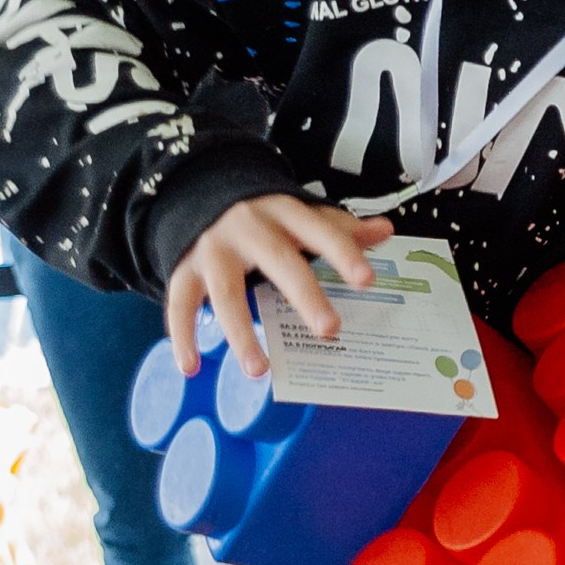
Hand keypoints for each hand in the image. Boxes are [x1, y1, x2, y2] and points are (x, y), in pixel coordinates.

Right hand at [166, 197, 393, 380]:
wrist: (198, 193)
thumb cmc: (264, 216)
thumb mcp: (299, 215)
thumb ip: (340, 228)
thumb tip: (385, 230)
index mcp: (283, 213)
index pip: (319, 229)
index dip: (342, 252)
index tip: (366, 279)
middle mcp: (247, 227)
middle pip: (278, 260)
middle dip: (304, 295)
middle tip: (330, 330)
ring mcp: (212, 249)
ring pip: (225, 290)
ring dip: (240, 332)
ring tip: (259, 371)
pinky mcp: (184, 268)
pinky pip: (179, 302)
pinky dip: (182, 335)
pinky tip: (190, 367)